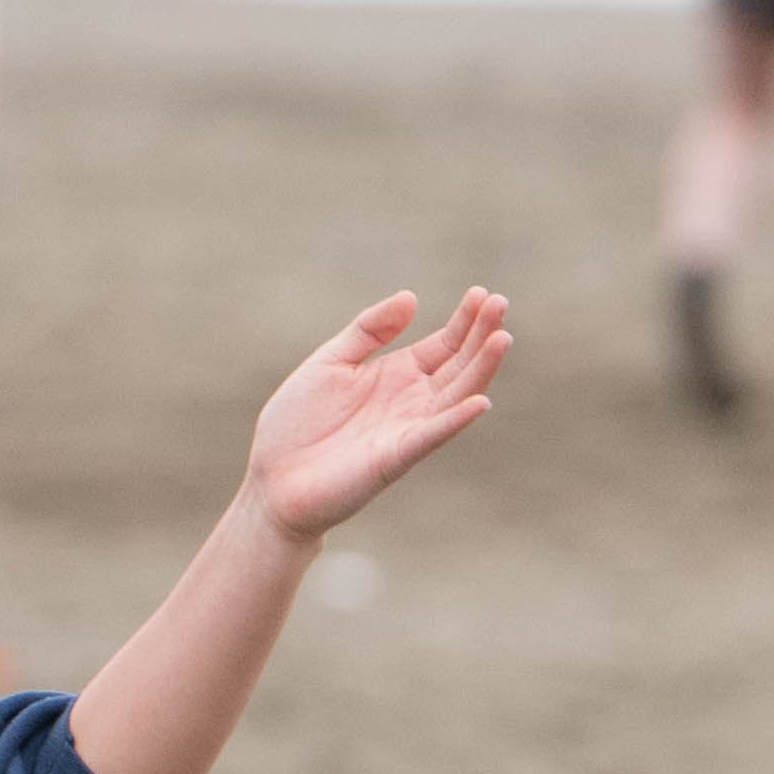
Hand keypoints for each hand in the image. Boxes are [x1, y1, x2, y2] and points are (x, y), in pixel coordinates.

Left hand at [241, 286, 510, 542]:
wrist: (271, 481)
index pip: (444, 344)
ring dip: (481, 369)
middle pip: (459, 364)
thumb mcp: (331, 361)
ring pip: (456, 395)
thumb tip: (412, 297)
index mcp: (397, 374)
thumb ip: (369, 330)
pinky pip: (432, 436)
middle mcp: (411, 401)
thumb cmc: (297, 423)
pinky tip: (479, 402)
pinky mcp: (395, 457)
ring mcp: (408, 429)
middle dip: (482, 335)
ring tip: (501, 338)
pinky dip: (455, 420)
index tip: (483, 293)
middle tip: (500, 302)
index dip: (465, 320)